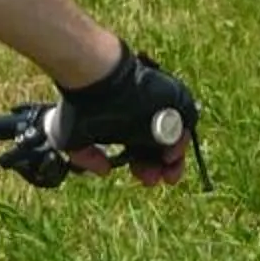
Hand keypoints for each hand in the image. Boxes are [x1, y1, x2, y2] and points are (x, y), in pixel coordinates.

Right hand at [53, 46, 198, 185]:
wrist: (96, 79)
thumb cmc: (81, 106)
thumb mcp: (74, 139)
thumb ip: (86, 158)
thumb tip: (104, 171)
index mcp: (125, 125)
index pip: (142, 151)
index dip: (145, 168)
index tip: (146, 181)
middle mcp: (144, 117)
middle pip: (161, 149)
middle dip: (160, 169)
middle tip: (154, 180)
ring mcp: (159, 108)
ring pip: (175, 138)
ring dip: (173, 158)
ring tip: (166, 169)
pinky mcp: (172, 99)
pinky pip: (186, 122)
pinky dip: (181, 140)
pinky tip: (170, 153)